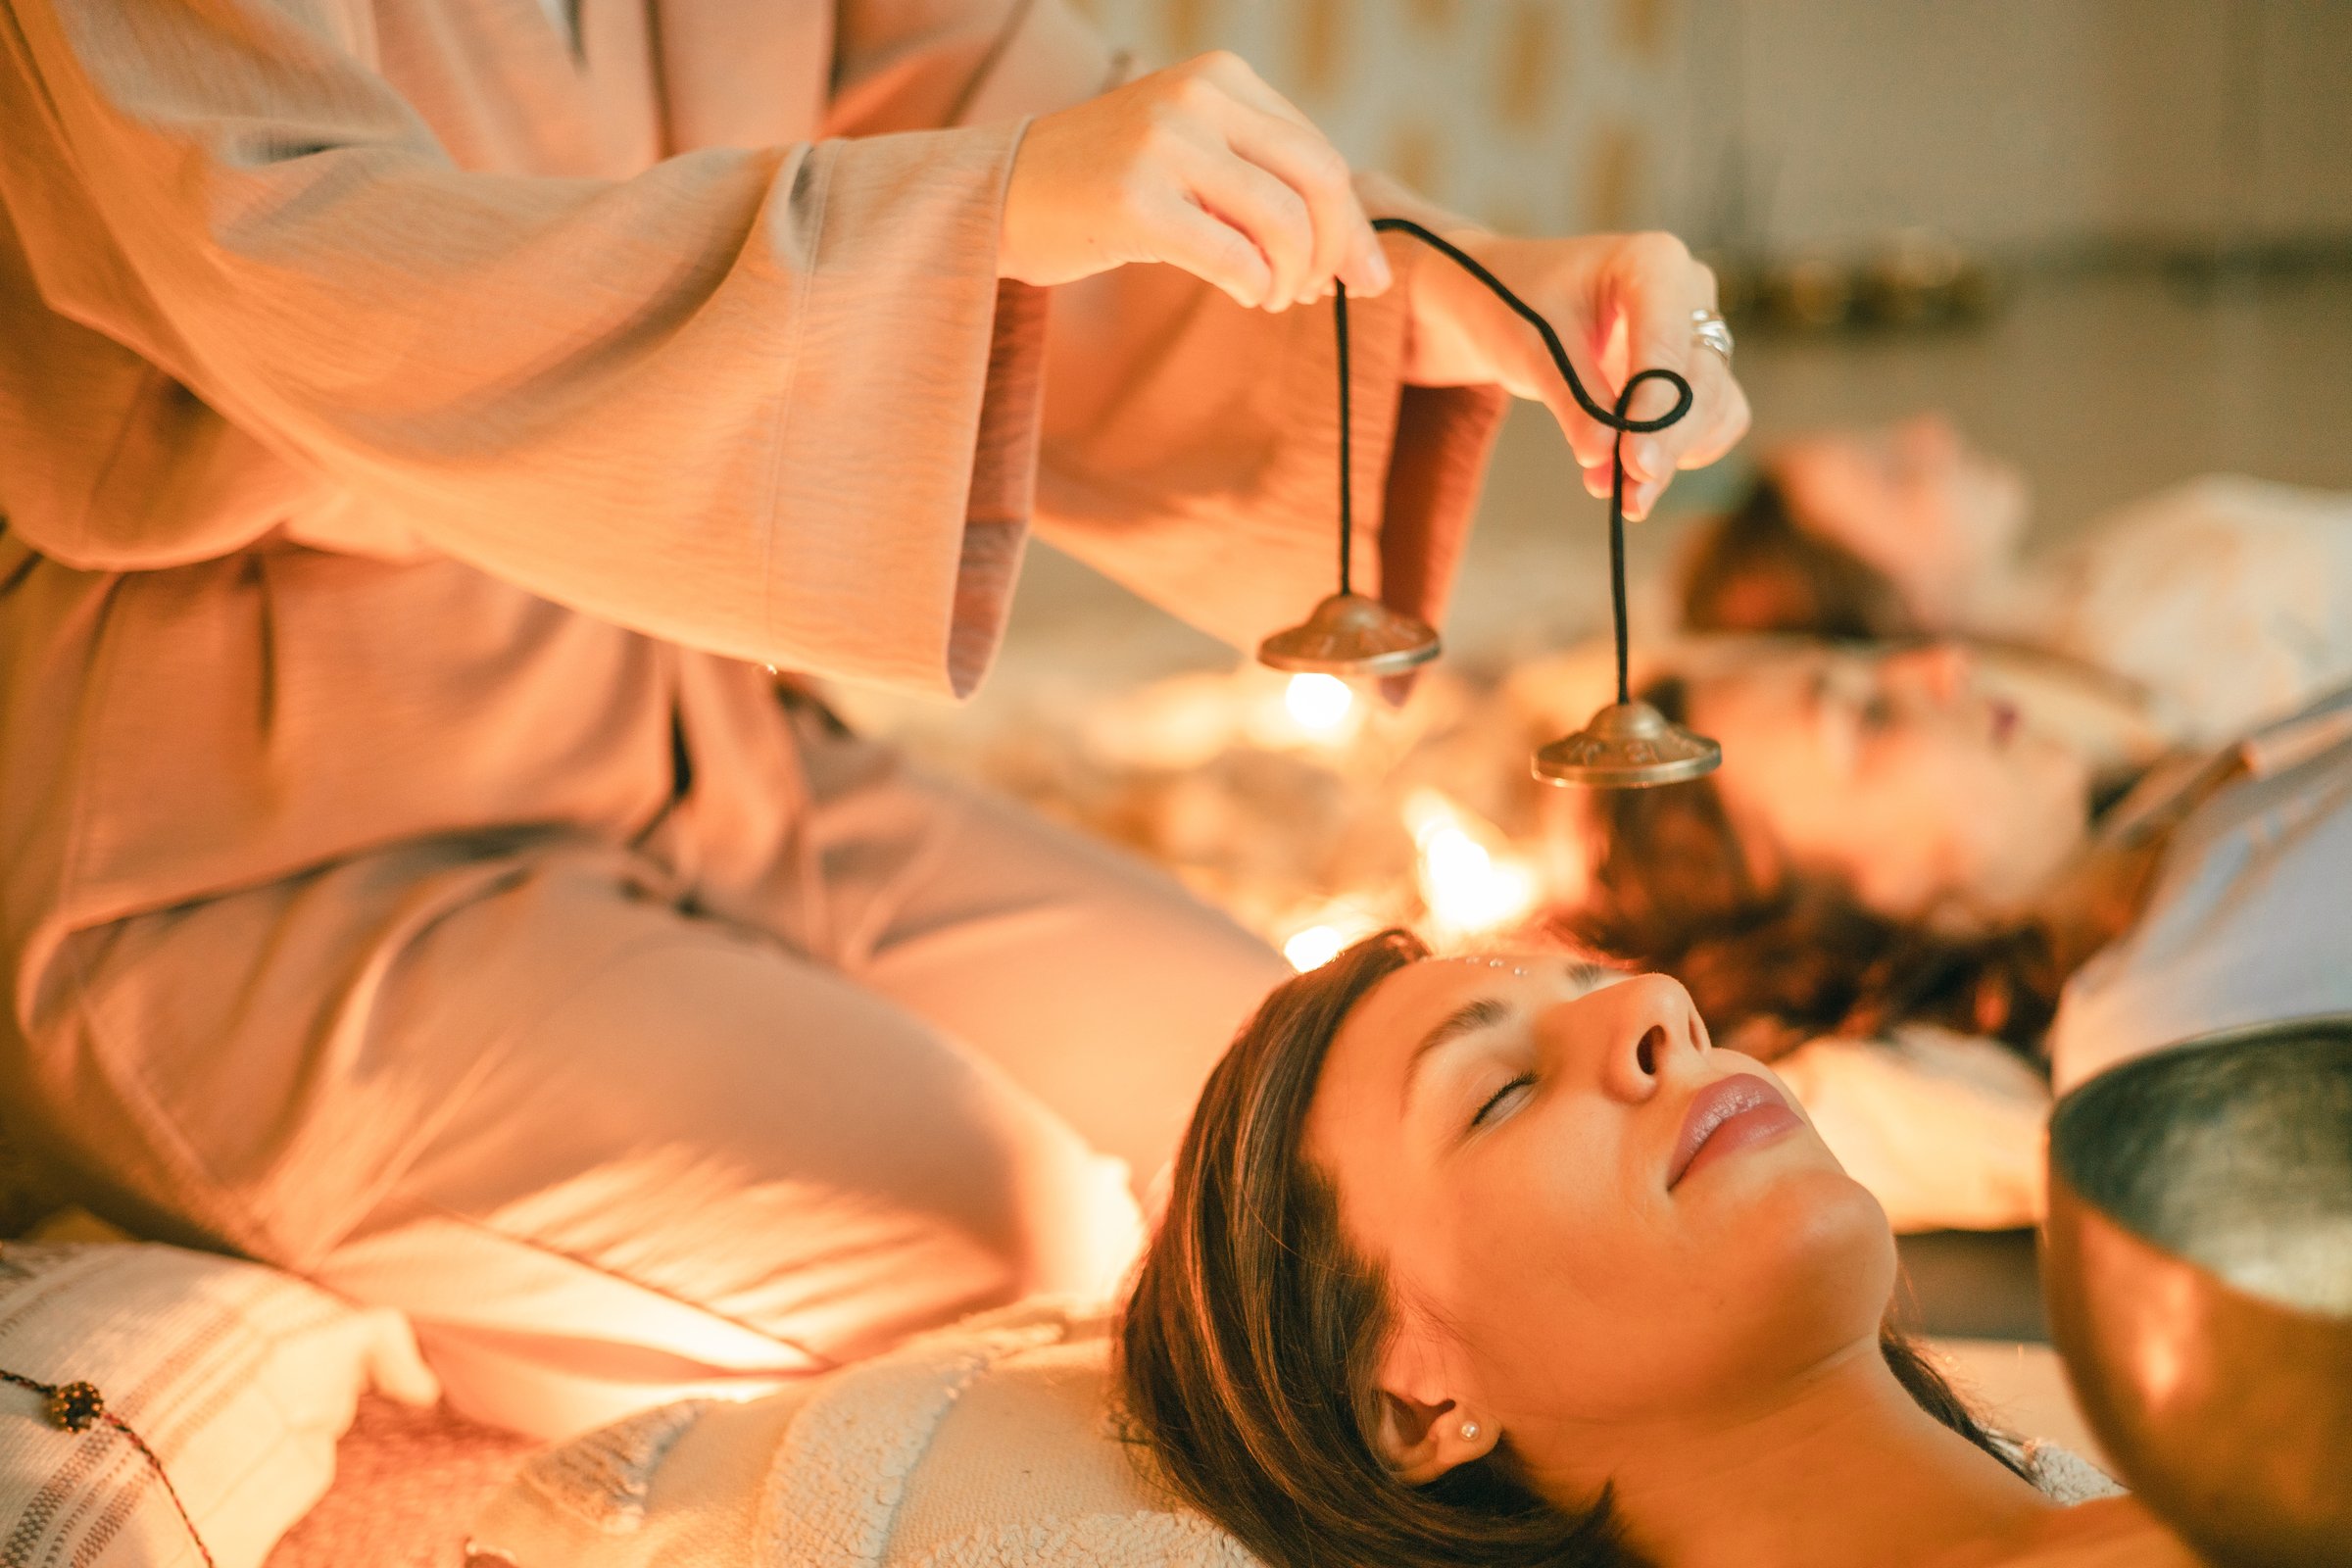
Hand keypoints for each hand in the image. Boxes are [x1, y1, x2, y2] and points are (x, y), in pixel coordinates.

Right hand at [1000, 52, 1391, 310]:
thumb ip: (1260, 180)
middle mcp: (1197, 97)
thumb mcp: (1190, 156)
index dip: (1350, 224)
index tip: (1357, 276)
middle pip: (1319, 180)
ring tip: (1272, 298)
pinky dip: (1256, 286)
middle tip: (1322, 294)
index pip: (1319, 153)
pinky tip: (1248, 296)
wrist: (999, 194)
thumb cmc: (1105, 188)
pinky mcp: (1135, 201)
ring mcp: (1164, 145)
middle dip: (1336, 250)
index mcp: (1222, 77)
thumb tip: (1347, 255)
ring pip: (1285, 221)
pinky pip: (1234, 256)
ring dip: (1293, 276)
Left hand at [1402, 229, 1748, 518]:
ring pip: (1716, 406)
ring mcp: (1699, 331)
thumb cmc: (1515, 306)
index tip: (1633, 462)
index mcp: (1652, 261)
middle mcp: (1691, 290)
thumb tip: (1604, 458)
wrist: (1506, 300)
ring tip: (1623, 498)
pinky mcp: (1696, 370)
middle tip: (1630, 495)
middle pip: (1702, 380)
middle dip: (1665, 443)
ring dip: (1674, 458)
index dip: (1656, 407)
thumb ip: (1573, 400)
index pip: (1667, 342)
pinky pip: (1713, 420)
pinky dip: (1678, 454)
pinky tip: (1633, 479)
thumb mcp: (1531, 349)